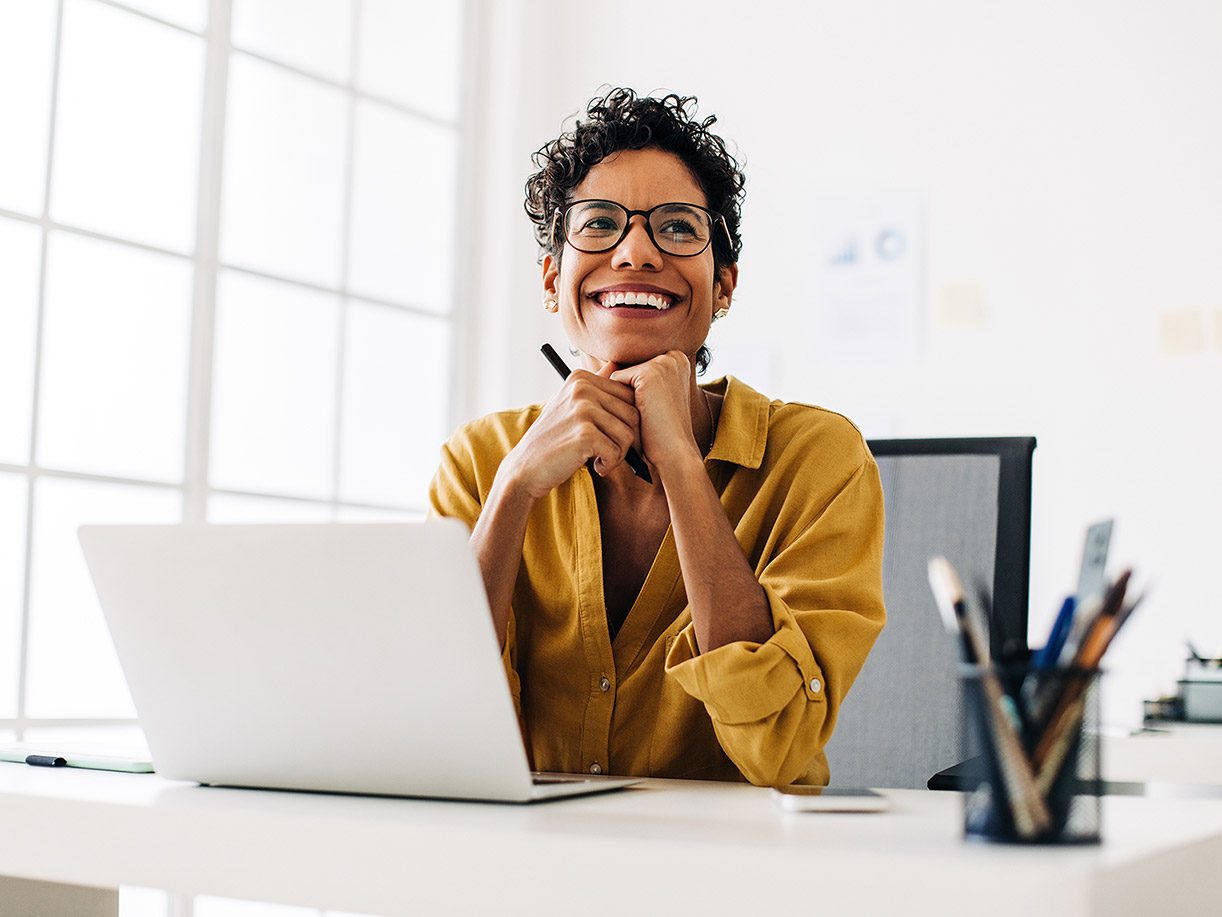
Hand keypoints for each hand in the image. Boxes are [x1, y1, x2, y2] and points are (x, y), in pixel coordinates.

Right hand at [501, 363, 640, 499]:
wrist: (526, 467)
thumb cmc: (553, 439)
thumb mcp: (570, 404)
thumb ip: (595, 386)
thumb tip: (616, 363)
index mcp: (581, 378)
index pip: (629, 396)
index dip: (626, 421)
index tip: (608, 434)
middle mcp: (582, 388)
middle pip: (633, 414)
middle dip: (625, 438)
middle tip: (606, 450)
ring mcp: (583, 410)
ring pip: (628, 434)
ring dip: (618, 454)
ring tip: (599, 458)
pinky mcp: (585, 434)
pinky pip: (616, 451)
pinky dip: (609, 464)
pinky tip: (595, 466)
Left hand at [610, 351, 701, 472]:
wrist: (674, 453)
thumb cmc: (660, 431)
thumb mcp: (649, 399)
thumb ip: (633, 379)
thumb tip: (607, 363)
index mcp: (678, 361)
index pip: (638, 367)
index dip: (634, 391)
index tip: (649, 409)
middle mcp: (673, 357)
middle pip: (629, 369)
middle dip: (628, 392)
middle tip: (647, 414)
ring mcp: (663, 363)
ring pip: (621, 375)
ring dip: (622, 397)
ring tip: (643, 414)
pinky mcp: (649, 373)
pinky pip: (615, 379)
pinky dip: (618, 400)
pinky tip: (639, 413)